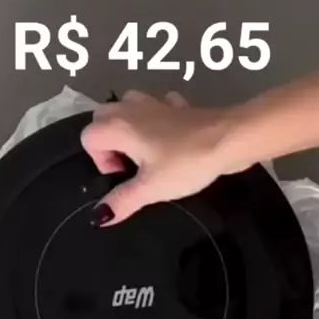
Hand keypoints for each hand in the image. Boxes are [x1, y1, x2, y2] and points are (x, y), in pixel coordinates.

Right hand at [81, 91, 253, 223]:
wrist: (230, 139)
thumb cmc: (186, 163)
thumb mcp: (151, 189)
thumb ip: (122, 201)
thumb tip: (98, 217)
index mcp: (119, 126)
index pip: (88, 137)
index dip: (100, 160)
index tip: (123, 175)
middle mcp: (131, 108)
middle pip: (102, 117)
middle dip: (109, 141)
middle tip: (132, 165)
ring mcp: (156, 102)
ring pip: (128, 107)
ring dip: (130, 126)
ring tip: (148, 152)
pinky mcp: (179, 104)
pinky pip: (157, 107)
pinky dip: (157, 119)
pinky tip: (171, 138)